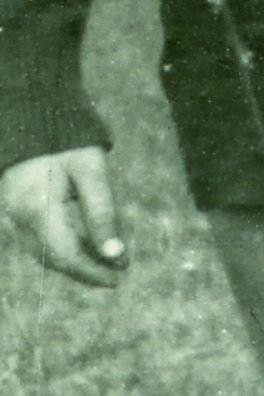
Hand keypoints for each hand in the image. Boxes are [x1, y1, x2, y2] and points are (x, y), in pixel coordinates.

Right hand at [1, 146, 127, 287]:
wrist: (31, 117)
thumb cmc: (64, 141)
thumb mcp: (91, 171)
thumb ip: (103, 213)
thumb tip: (116, 255)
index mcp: (36, 208)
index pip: (65, 256)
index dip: (92, 272)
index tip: (119, 278)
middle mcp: (18, 217)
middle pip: (55, 259)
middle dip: (88, 269)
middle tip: (119, 272)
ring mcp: (12, 214)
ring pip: (46, 252)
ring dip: (78, 260)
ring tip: (110, 261)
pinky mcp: (15, 210)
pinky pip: (40, 239)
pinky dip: (65, 247)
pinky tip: (90, 245)